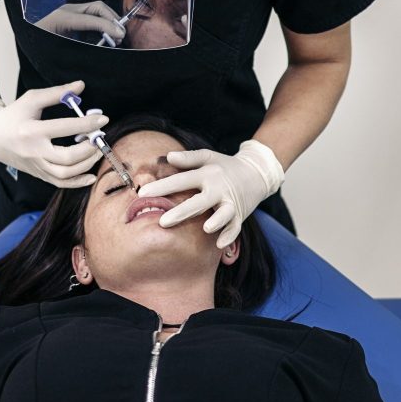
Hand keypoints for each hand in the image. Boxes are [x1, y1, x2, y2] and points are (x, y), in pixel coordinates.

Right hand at [0, 82, 105, 187]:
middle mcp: (34, 151)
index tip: (103, 120)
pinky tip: (91, 175)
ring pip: (65, 173)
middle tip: (99, 137)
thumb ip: (57, 93)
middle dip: (89, 148)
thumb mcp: (32, 99)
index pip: (64, 128)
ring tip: (96, 151)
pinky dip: (78, 182)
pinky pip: (60, 183)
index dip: (87, 124)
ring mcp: (36, 166)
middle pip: (67, 157)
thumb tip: (81, 86)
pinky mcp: (39, 174)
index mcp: (32, 131)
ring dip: (87, 164)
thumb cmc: (13, 115)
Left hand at [36, 1, 126, 44]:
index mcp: (63, 18)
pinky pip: (92, 15)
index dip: (108, 26)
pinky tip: (107, 35)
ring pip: (97, 9)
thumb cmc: (37, 47)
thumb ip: (78, 52)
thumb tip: (100, 53)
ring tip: (116, 36)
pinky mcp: (72, 15)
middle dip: (112, 19)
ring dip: (109, 20)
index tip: (120, 35)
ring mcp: (70, 11)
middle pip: (97, 7)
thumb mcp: (55, 53)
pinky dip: (103, 23)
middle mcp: (68, 10)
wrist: (25, 40)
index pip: (92, 18)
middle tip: (121, 34)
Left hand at [135, 140, 283, 246]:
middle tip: (162, 221)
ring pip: (223, 214)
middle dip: (182, 211)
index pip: (182, 180)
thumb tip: (168, 156)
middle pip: (199, 201)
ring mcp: (231, 203)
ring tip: (206, 228)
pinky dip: (229, 236)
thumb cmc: (225, 166)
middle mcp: (219, 188)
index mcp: (208, 174)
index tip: (143, 194)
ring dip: (216, 221)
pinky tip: (219, 244)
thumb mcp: (208, 157)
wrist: (257, 173)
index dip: (162, 187)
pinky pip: (235, 228)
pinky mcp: (240, 215)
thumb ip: (188, 158)